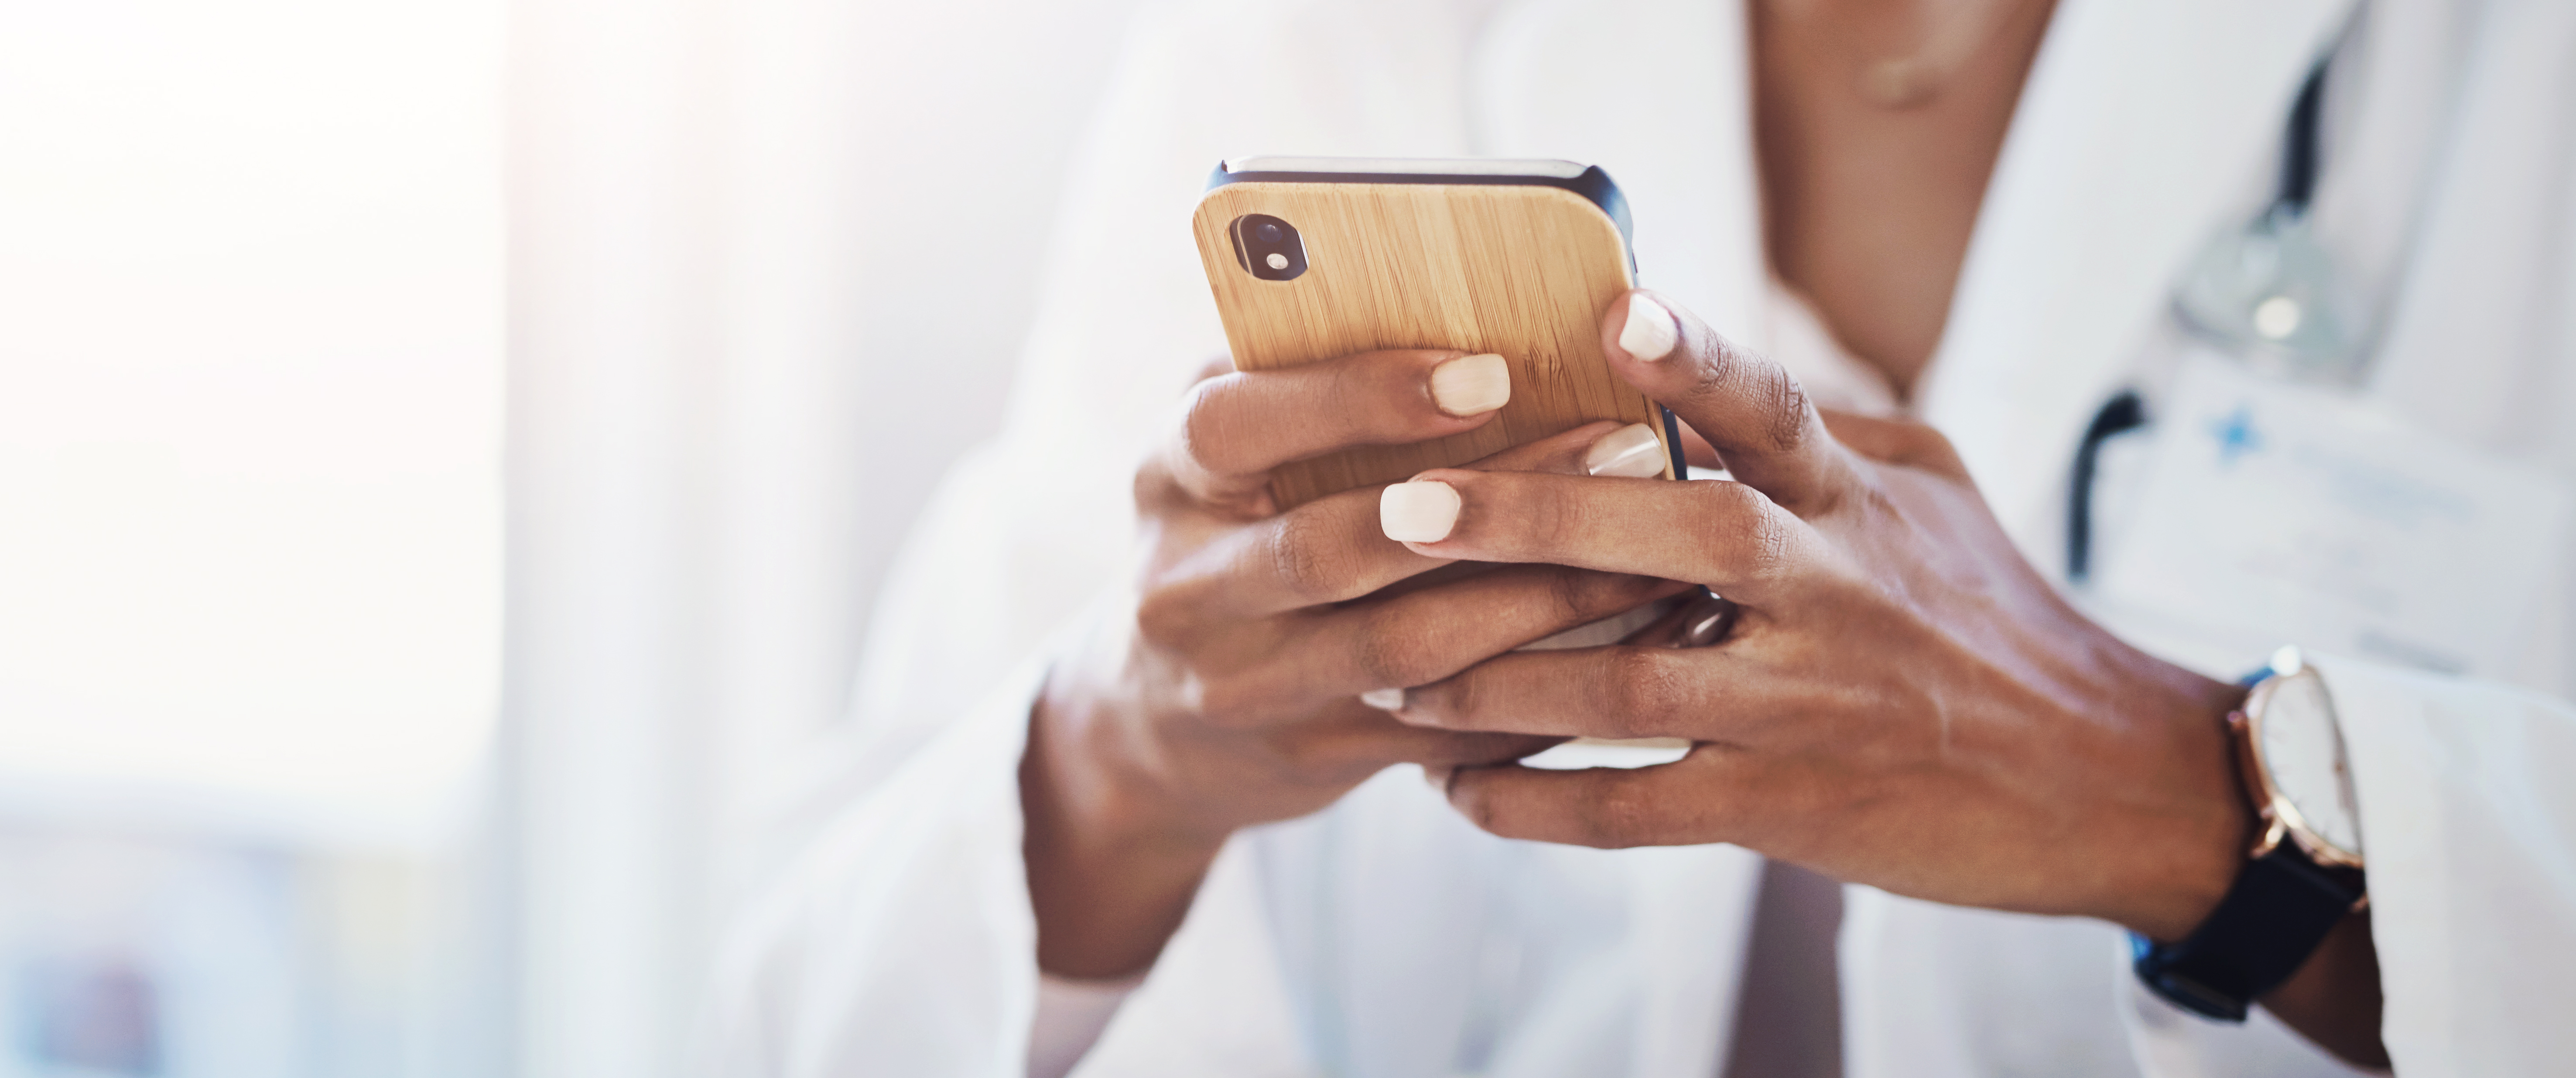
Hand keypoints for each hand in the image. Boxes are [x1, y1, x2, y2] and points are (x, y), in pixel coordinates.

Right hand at [1024, 347, 1687, 976]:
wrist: (1152, 723)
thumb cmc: (1230, 527)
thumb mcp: (1230, 446)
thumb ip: (1302, 374)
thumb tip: (1461, 297)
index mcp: (1166, 476)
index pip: (1238, 423)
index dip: (1357, 397)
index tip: (1490, 370)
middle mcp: (1186, 586)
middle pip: (1334, 548)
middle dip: (1490, 502)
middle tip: (1624, 446)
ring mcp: (1244, 686)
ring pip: (1406, 652)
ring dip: (1540, 601)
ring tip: (1654, 547)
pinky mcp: (1311, 758)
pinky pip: (1441, 730)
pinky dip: (1541, 687)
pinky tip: (1629, 641)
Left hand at [1380, 291, 2252, 940]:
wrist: (2105, 782)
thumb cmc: (2000, 620)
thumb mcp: (1937, 497)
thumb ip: (1828, 430)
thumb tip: (1708, 362)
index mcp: (1859, 503)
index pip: (1772, 409)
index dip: (1694, 359)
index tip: (1612, 312)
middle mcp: (1832, 591)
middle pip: (1672, 538)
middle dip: (1529, 523)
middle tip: (1403, 507)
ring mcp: (1807, 706)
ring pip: (1625, 687)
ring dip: (1493, 682)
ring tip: (1388, 674)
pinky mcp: (1790, 811)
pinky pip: (1637, 811)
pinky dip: (1538, 806)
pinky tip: (1458, 794)